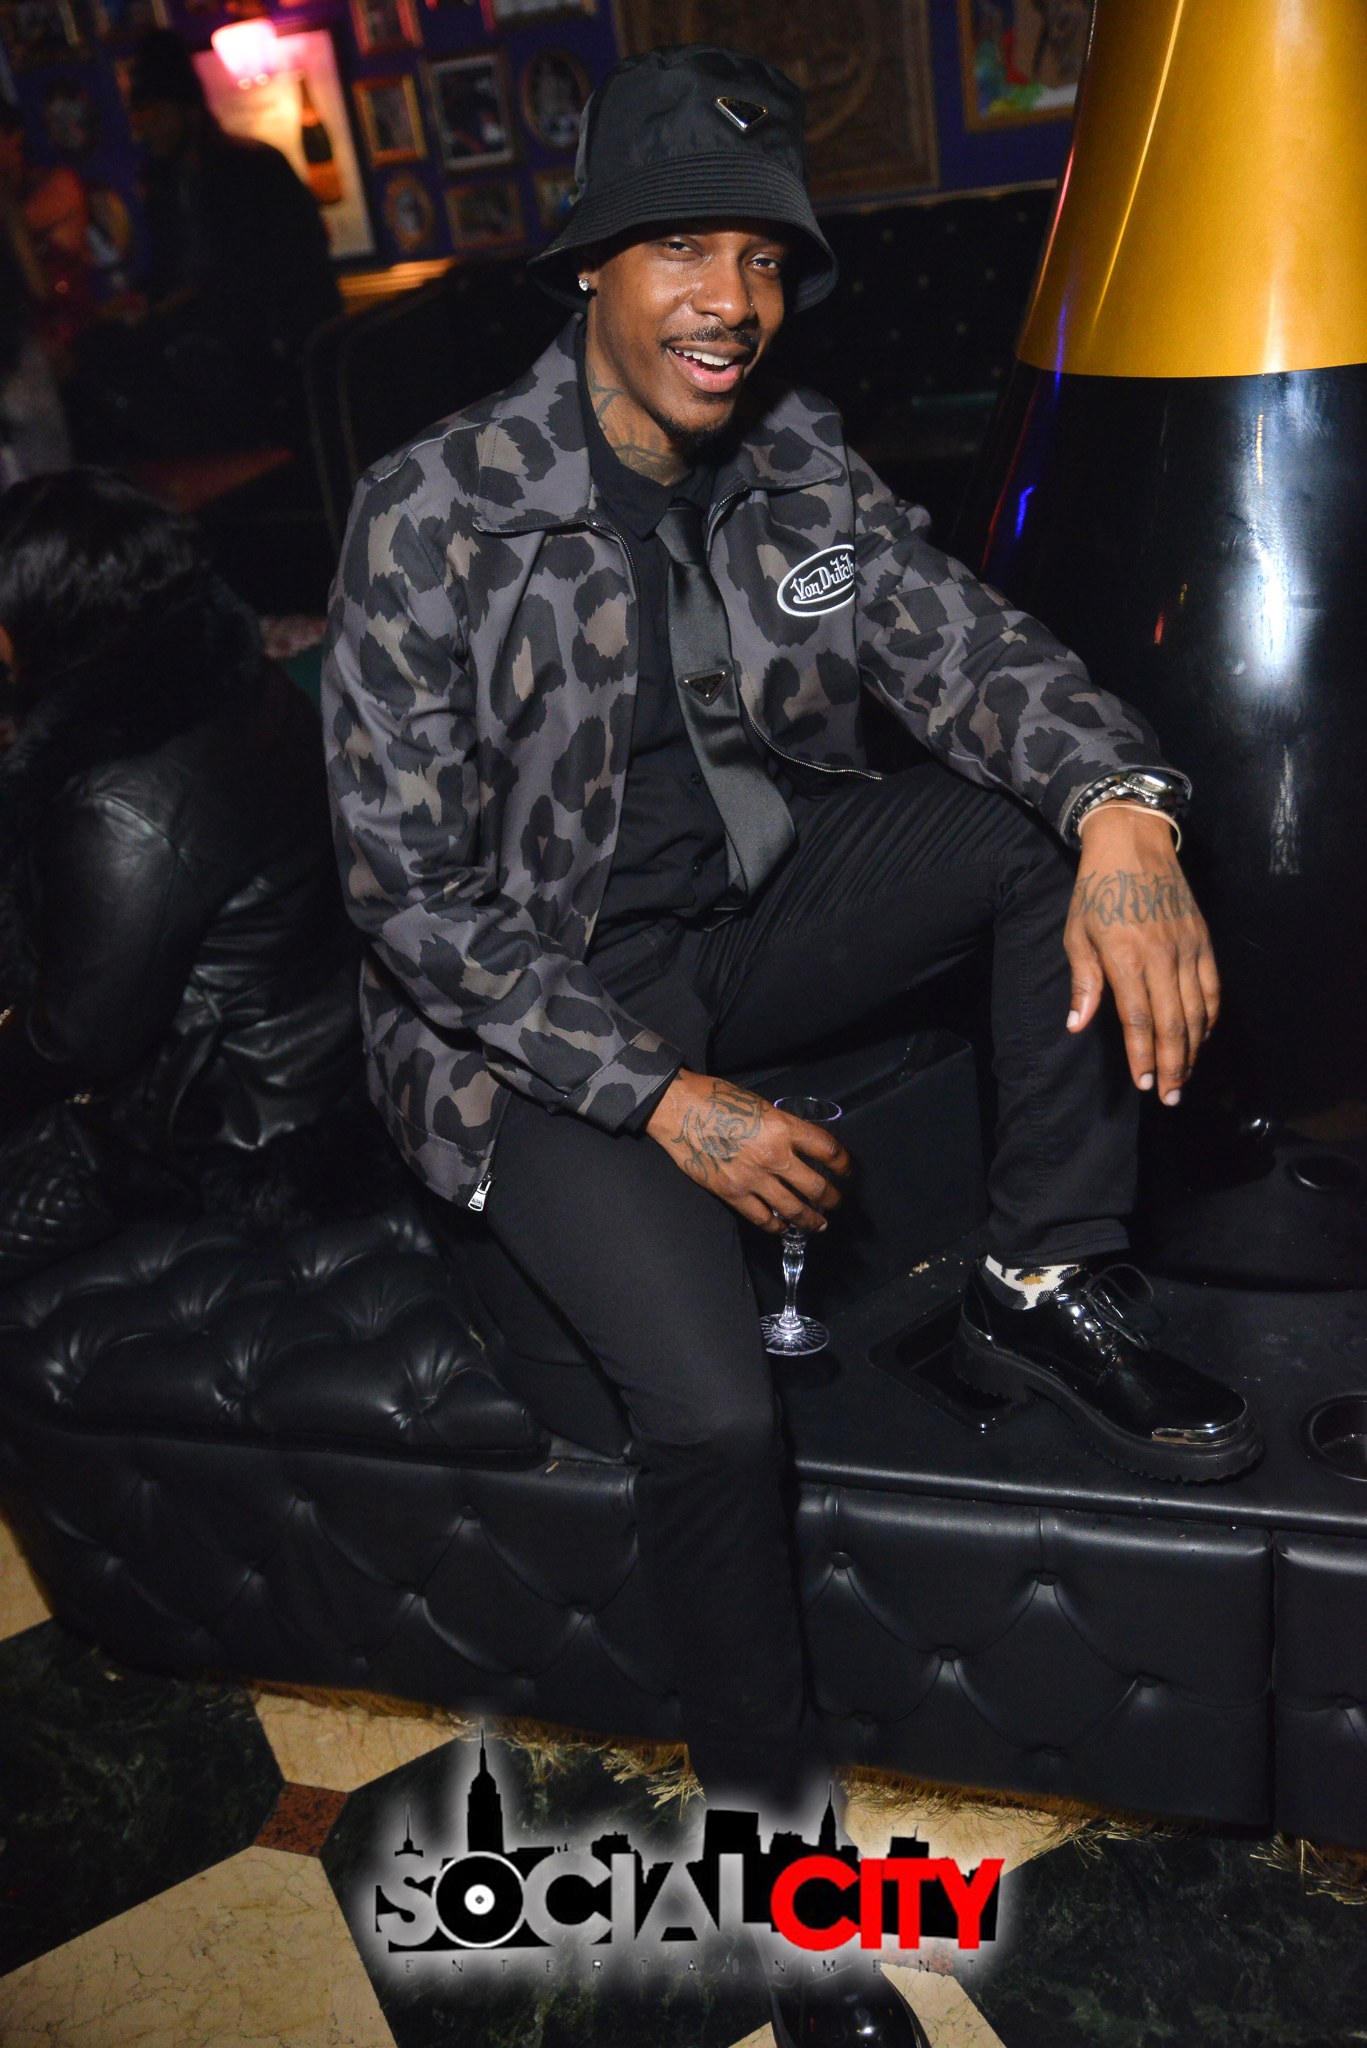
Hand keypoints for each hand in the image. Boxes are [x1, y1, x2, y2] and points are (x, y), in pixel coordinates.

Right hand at [645, 1070, 850, 1230]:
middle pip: (816, 1187)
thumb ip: (782, 1128)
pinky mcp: (731, 1193)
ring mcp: (752, 1178)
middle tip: (836, 1201)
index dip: (843, 1163)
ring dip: (811, 1219)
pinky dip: (776, 1224)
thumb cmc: (716, 1099)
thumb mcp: (760, 1105)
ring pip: (793, 1209)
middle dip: (832, 1198)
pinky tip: (783, 1225)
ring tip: (818, 1223)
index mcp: (783, 1128)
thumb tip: (797, 1145)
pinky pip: (762, 1217)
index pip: (828, 1150)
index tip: (846, 1169)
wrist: (678, 1109)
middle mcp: (773, 1156)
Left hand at [1065, 806, 1219, 1104]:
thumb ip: (1083, 982)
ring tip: (1185, 1077)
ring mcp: (1188, 947)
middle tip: (1170, 1097)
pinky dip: (1210, 1017)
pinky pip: (1212, 988)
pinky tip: (1202, 1037)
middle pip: (1174, 1023)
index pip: (1138, 1019)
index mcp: (1126, 956)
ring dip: (1193, 1049)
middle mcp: (1162, 955)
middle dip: (1173, 1065)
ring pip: (1198, 1010)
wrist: (1134, 841)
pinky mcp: (1203, 939)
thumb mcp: (1077, 933)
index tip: (1144, 1084)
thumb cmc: (1097, 889)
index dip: (1142, 1056)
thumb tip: (1078, 1025)